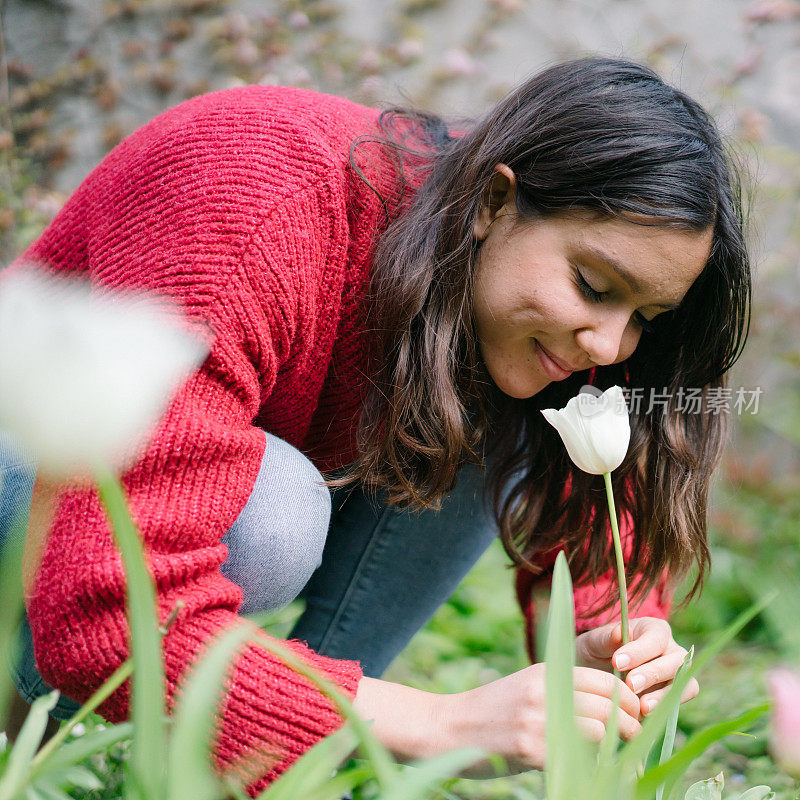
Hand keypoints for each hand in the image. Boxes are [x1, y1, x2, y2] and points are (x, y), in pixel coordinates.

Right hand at [354, 665, 641, 777]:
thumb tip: (604, 710)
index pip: (602, 681)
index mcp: (544, 672)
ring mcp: (538, 718)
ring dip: (616, 745)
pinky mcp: (530, 747)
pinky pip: (578, 756)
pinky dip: (593, 765)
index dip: (625, 699)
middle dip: (630, 723)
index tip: (634, 715)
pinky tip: (593, 770)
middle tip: (635, 738)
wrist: (447, 727)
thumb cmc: (490, 712)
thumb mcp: (525, 688)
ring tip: (619, 757)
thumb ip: (558, 693)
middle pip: (608, 705)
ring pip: (600, 729)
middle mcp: (544, 690)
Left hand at [575, 617, 698, 716]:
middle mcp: (670, 649)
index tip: (617, 663)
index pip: (655, 637)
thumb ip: (606, 638)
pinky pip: (680, 701)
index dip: (639, 651)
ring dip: (665, 695)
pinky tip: (645, 714)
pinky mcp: (675, 695)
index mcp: (652, 629)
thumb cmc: (596, 651)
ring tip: (642, 707)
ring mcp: (676, 673)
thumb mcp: (594, 642)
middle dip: (653, 673)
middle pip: (676, 660)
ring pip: (686, 682)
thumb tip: (618, 632)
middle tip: (630, 685)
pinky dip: (665, 708)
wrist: (594, 674)